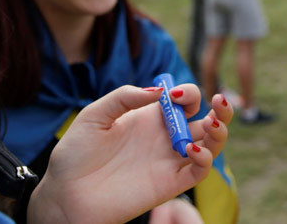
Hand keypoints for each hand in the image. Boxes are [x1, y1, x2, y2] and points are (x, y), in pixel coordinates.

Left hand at [28, 85, 232, 223]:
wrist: (66, 194)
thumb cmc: (75, 155)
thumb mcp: (94, 116)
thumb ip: (124, 97)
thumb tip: (158, 91)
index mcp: (149, 118)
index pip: (182, 100)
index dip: (186, 93)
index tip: (173, 94)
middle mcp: (164, 138)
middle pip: (205, 120)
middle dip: (220, 108)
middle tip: (219, 100)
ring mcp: (168, 161)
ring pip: (210, 145)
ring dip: (221, 132)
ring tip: (214, 123)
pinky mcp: (168, 185)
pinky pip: (198, 172)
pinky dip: (205, 160)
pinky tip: (192, 150)